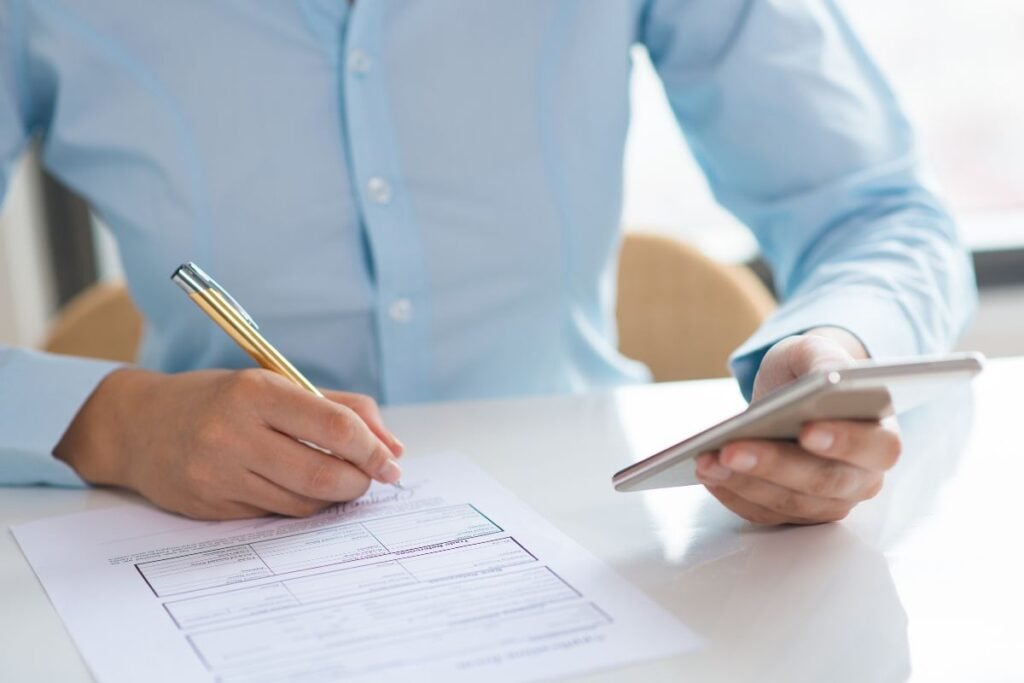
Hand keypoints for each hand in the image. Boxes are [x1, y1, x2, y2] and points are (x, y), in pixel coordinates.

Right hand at [55, 368, 404, 519]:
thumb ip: (340, 408)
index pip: (334, 426)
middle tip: (373, 478)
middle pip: (324, 474)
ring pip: (304, 503)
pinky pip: (277, 515)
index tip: (391, 459)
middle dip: (361, 481)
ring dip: (335, 497)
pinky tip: (301, 489)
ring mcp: (220, 474)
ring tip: (340, 481)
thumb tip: (394, 448)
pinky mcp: (212, 506)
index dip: (372, 448)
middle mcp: (234, 434)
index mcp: (256, 392)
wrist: (138, 426)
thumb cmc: (219, 400)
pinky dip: (302, 506)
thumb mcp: (275, 384)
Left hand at [695, 328, 900, 524]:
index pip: (877, 447)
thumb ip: (825, 358)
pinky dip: (732, 494)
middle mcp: (861, 478)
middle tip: (731, 449)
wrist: (791, 393)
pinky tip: (707, 472)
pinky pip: (763, 513)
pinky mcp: (794, 513)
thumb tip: (828, 377)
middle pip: (823, 483)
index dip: (846, 442)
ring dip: (744, 483)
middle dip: (773, 466)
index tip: (808, 430)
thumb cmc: (809, 372)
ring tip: (707, 459)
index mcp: (880, 435)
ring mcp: (828, 501)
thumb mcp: (815, 351)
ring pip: (789, 503)